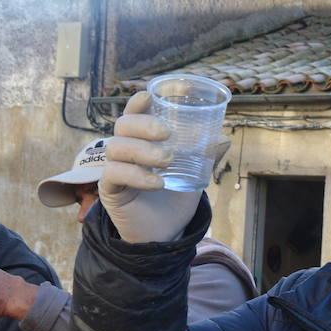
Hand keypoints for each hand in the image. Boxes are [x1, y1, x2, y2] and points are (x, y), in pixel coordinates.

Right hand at [100, 91, 212, 242]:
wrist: (166, 235)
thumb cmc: (173, 202)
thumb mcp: (194, 176)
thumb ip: (205, 157)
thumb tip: (221, 137)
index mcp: (140, 142)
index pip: (134, 115)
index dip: (139, 103)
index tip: (151, 95)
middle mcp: (123, 152)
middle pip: (122, 126)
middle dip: (144, 124)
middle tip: (167, 133)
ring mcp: (113, 170)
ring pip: (116, 147)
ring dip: (144, 150)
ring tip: (168, 161)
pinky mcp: (109, 190)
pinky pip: (115, 174)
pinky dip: (138, 175)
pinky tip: (158, 183)